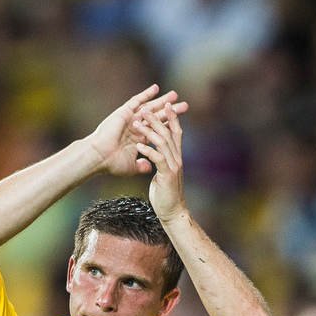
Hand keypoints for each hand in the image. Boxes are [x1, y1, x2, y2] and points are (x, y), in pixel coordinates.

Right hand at [86, 85, 188, 177]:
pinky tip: (156, 88)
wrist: (99, 157)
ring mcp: (129, 119)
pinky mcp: (123, 112)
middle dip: (170, 111)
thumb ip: (140, 166)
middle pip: (157, 116)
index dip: (168, 126)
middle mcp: (135, 127)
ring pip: (150, 107)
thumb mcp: (130, 166)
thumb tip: (149, 168)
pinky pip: (136, 101)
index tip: (180, 123)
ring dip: (162, 101)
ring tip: (175, 95)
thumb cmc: (111, 164)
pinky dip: (146, 94)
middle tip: (185, 106)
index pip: (157, 130)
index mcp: (138, 139)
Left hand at [134, 103, 186, 223]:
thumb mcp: (163, 175)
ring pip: (163, 142)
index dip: (172, 118)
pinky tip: (138, 146)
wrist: (172, 211)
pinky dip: (148, 150)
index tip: (165, 104)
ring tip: (138, 122)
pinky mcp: (167, 174)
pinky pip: (157, 158)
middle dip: (158, 119)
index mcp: (176, 156)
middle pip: (168, 133)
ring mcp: (173, 165)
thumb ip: (161, 164)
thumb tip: (156, 158)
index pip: (175, 132)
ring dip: (150, 131)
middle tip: (146, 108)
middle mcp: (177, 158)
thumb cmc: (166, 195)